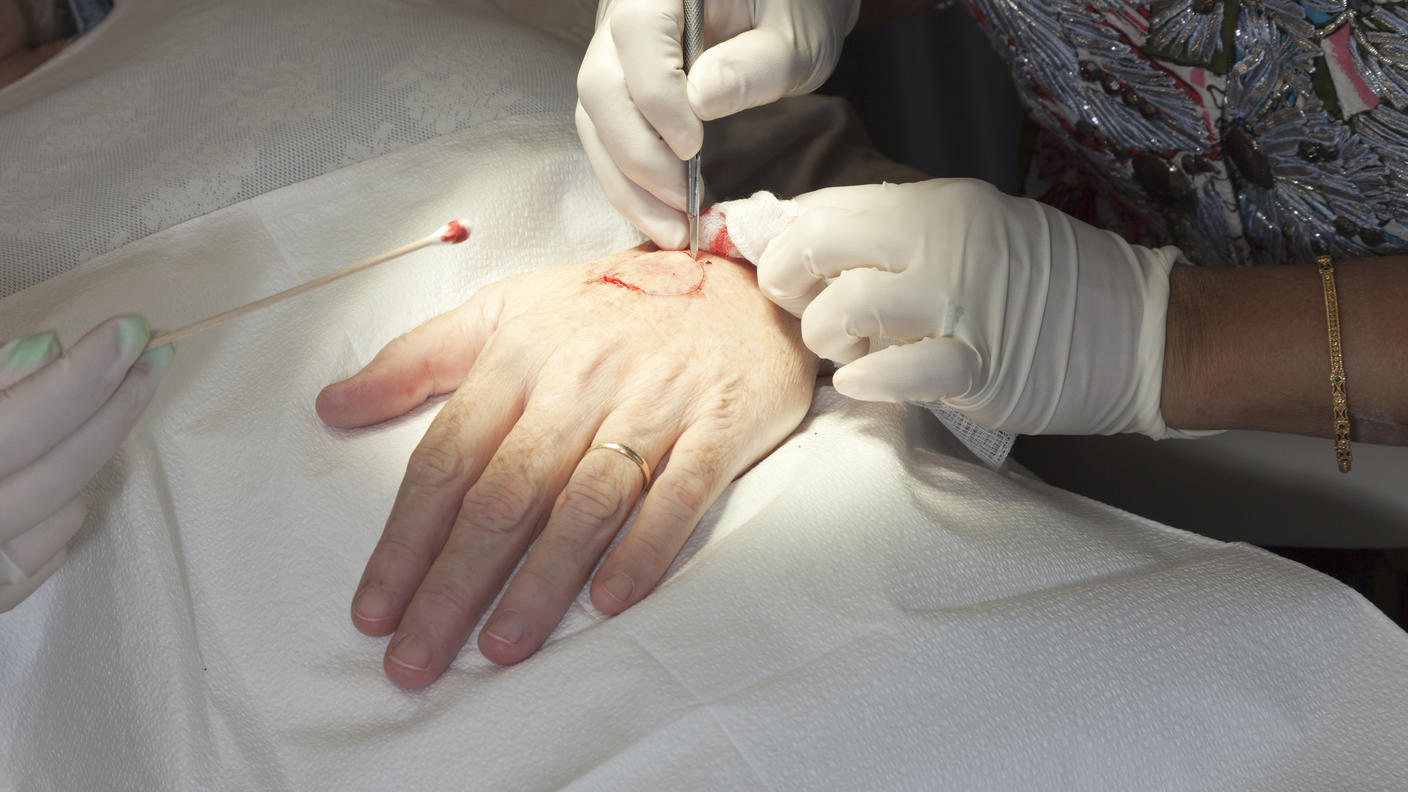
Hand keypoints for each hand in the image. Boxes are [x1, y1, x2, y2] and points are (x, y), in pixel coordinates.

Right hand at [0, 316, 171, 611]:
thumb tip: (44, 351)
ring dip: (87, 453)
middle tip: (155, 353)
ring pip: (65, 509)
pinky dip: (59, 506)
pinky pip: (48, 550)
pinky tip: (50, 473)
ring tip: (98, 404)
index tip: (131, 328)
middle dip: (116, 406)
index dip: (80, 376)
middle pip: (60, 469)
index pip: (20, 423)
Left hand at [316, 247, 815, 686]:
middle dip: (453, 583)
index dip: (406, 539)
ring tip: (499, 648)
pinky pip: (679, 493)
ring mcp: (653, 404)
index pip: (448, 457)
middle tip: (415, 659)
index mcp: (518, 355)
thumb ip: (419, 358)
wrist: (743, 281)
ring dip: (539, 580)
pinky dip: (644, 547)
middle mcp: (579, 382)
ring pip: (585, 502)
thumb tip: (331, 405)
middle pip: (504, 493)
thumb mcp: (508, 308)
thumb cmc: (614, 305)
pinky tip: (610, 602)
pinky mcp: (719, 425)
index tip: (373, 610)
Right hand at [575, 0, 859, 247]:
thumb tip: (698, 102)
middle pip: (600, 87)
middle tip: (683, 204)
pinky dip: (630, 182)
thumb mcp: (795, 39)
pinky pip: (607, 136)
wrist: (785, 10)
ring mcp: (613, 52)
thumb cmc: (797, 12)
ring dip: (628, 183)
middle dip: (638, 157)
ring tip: (672, 230)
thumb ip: (754, 66)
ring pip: (594, 121)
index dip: (657, 96)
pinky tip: (662, 215)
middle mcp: (622, 12)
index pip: (637, 33)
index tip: (693, 147)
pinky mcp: (620, 87)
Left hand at [756, 179, 1185, 436]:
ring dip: (826, 340)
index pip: (825, 207)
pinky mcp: (980, 367)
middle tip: (802, 311)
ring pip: (846, 310)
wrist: (1141, 331)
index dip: (783, 241)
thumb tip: (798, 233)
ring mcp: (962, 304)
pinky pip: (895, 373)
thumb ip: (895, 234)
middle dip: (786, 282)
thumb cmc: (1046, 284)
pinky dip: (865, 382)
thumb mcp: (972, 231)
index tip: (783, 270)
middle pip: (818, 246)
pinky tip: (866, 382)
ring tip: (848, 353)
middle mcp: (944, 243)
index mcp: (936, 205)